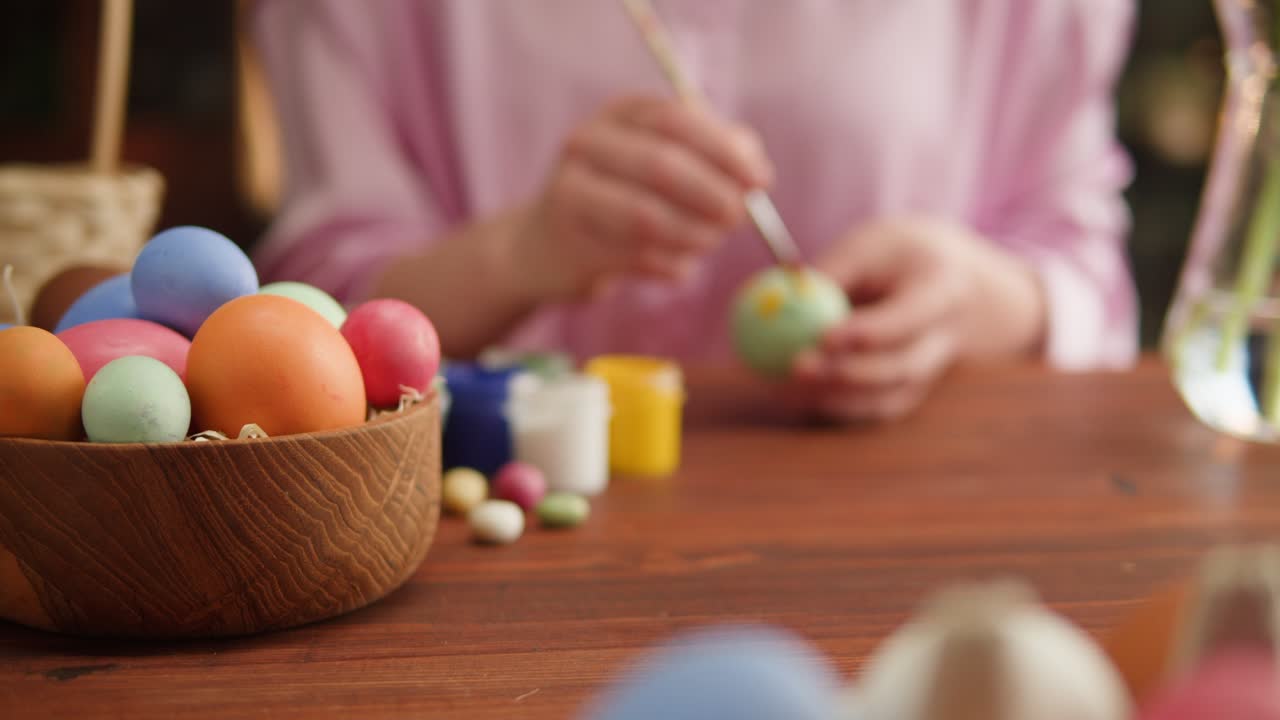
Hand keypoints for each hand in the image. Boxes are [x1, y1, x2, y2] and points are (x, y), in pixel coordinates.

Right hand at [514, 97, 771, 300]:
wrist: (549, 245)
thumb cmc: (627, 195)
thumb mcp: (669, 158)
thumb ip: (718, 154)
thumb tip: (756, 171)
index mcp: (620, 113)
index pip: (676, 120)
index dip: (724, 151)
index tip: (761, 181)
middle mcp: (587, 143)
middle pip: (660, 164)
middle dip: (711, 195)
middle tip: (738, 218)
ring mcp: (570, 193)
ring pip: (648, 217)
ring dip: (694, 235)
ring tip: (708, 242)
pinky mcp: (571, 245)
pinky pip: (640, 258)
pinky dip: (673, 265)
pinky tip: (674, 262)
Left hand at [787, 217, 1045, 421]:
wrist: (951, 280)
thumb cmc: (896, 255)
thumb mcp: (869, 245)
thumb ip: (832, 272)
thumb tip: (780, 295)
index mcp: (943, 289)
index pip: (911, 316)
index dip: (870, 332)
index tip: (824, 337)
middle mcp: (945, 338)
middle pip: (902, 366)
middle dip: (848, 372)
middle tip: (797, 367)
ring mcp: (933, 372)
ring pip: (889, 397)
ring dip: (836, 398)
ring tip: (783, 387)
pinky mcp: (912, 391)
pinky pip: (876, 409)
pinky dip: (838, 409)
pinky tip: (797, 401)